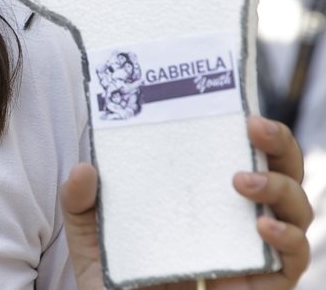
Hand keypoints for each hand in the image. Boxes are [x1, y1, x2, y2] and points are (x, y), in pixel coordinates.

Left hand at [63, 116, 310, 288]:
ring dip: (280, 188)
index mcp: (204, 194)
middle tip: (254, 127)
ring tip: (242, 181)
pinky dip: (287, 240)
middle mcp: (237, 218)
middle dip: (279, 144)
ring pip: (297, 211)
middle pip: (283, 173)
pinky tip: (262, 227)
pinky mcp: (261, 287)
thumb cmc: (117, 276)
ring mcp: (254, 252)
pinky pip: (292, 263)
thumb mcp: (90, 233)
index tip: (237, 106)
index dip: (249, 128)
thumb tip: (86, 168)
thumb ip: (81, 199)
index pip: (240, 153)